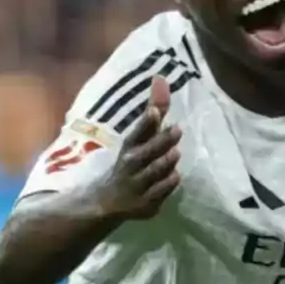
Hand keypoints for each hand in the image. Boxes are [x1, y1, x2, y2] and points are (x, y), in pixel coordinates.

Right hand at [96, 75, 181, 219]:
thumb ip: (154, 112)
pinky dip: (167, 185)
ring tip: (176, 153)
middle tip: (177, 130)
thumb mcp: (139, 138)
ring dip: (165, 163)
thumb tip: (161, 79)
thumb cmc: (132, 161)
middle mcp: (130, 166)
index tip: (155, 111)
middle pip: (145, 154)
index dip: (145, 123)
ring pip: (153, 173)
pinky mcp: (145, 204)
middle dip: (160, 142)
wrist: (107, 201)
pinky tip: (174, 176)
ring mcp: (136, 186)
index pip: (136, 133)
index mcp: (129, 148)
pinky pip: (159, 193)